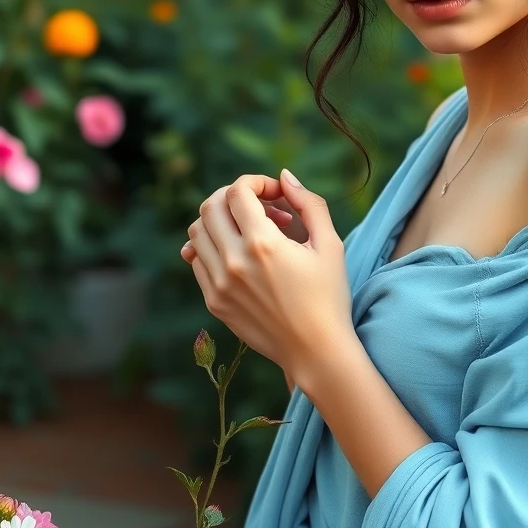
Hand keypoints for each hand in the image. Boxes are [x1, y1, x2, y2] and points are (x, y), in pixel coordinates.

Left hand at [181, 170, 353, 386]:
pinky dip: (212, 247)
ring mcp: (219, 284)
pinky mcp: (214, 302)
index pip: (238, 192)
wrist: (315, 350)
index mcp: (263, 243)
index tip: (276, 194)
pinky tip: (238, 252)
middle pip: (211, 206)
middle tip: (262, 208)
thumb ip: (309, 204)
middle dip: (235, 196)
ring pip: (197, 232)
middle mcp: (234, 261)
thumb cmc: (329, 296)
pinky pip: (197, 261)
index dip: (257, 182)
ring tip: (251, 231)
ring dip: (221, 221)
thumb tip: (286, 177)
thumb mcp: (330, 244)